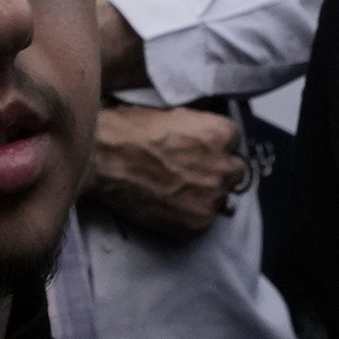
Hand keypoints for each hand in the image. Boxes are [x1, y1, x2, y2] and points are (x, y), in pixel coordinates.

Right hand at [82, 102, 245, 241]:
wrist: (103, 161)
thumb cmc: (130, 131)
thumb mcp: (173, 114)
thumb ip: (200, 129)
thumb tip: (206, 139)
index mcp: (220, 134)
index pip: (235, 141)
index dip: (215, 146)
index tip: (201, 149)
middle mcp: (223, 168)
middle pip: (234, 172)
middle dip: (217, 171)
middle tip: (191, 170)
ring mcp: (211, 199)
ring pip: (220, 199)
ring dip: (205, 195)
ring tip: (176, 189)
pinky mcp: (195, 225)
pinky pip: (203, 220)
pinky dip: (189, 214)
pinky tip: (168, 203)